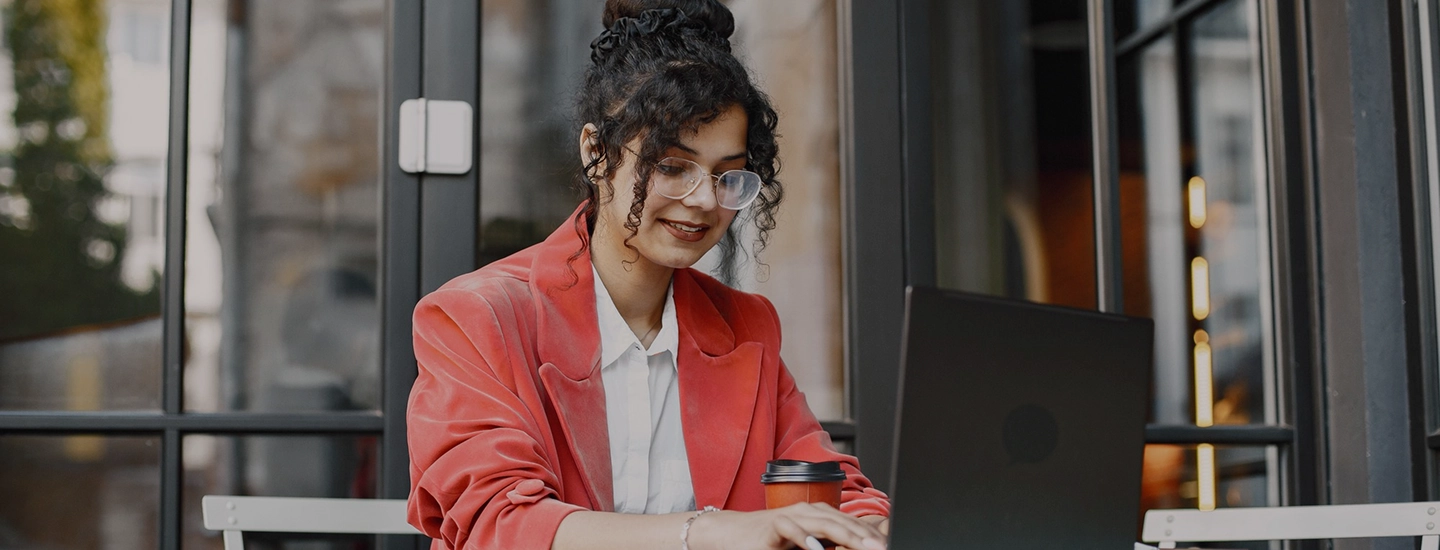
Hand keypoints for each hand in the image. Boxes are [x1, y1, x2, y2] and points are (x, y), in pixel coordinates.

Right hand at [687, 503, 886, 549]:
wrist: (732, 534)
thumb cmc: (770, 541)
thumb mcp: (805, 543)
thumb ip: (826, 544)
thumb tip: (853, 548)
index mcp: (820, 515)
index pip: (852, 524)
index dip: (871, 535)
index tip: (888, 546)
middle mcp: (809, 511)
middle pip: (844, 522)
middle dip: (866, 537)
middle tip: (884, 549)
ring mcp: (791, 516)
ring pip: (824, 522)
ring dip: (845, 535)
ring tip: (864, 547)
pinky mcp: (773, 525)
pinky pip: (791, 530)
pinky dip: (805, 538)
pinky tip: (817, 549)